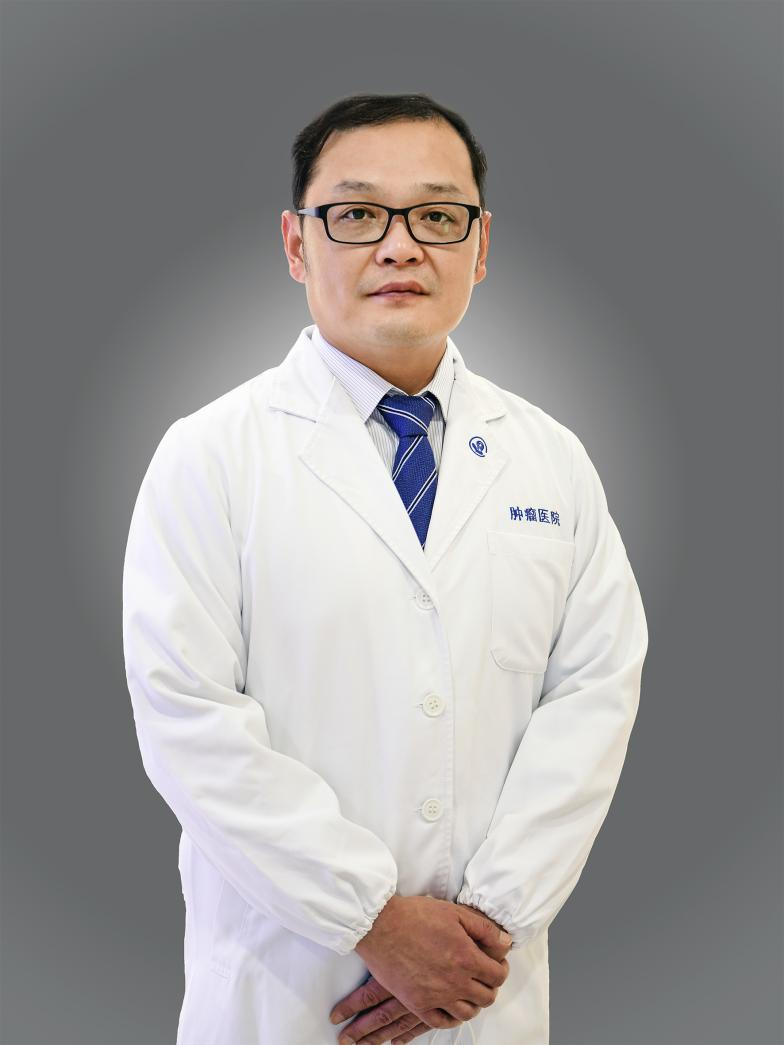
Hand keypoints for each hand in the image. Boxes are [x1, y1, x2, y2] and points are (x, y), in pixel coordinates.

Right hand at [329, 901, 511, 1043]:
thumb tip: (506, 943)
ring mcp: (436, 996)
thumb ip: (485, 929)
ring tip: (467, 989)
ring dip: (472, 1002)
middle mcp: (455, 982)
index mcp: (466, 958)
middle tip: (482, 975)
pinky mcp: (417, 1004)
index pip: (498, 976)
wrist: (380, 925)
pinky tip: (450, 1006)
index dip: (501, 969)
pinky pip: (442, 1022)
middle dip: (489, 986)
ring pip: (467, 1013)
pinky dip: (451, 1017)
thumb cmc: (416, 915)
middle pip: (486, 997)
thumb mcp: (455, 913)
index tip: (495, 963)